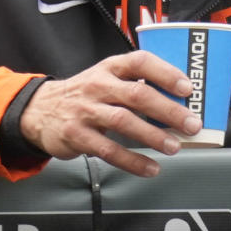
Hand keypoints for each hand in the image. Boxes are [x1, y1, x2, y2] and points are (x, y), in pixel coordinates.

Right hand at [19, 50, 201, 175]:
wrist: (39, 110)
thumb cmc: (84, 96)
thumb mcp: (106, 80)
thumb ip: (136, 85)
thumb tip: (179, 104)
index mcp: (110, 68)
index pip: (140, 62)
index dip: (166, 73)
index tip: (187, 88)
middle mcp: (98, 86)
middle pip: (137, 95)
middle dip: (168, 110)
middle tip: (191, 125)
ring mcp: (86, 110)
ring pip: (124, 121)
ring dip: (153, 136)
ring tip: (174, 147)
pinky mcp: (77, 135)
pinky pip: (109, 150)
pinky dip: (132, 161)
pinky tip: (150, 168)